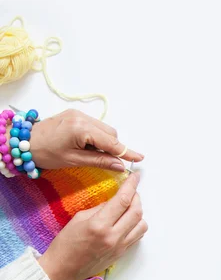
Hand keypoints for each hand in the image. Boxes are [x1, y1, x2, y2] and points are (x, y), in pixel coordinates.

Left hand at [28, 109, 143, 170]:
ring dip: (104, 141)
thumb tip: (120, 166)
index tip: (139, 158)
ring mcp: (79, 113)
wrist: (22, 143)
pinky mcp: (75, 114)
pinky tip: (86, 145)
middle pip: (110, 133)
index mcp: (81, 128)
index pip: (110, 142)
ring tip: (91, 153)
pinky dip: (96, 136)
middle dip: (113, 147)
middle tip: (109, 161)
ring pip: (104, 129)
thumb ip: (99, 161)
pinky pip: (95, 125)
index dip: (125, 151)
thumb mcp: (73, 161)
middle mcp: (82, 117)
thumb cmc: (45, 154)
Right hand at [38, 173, 146, 279]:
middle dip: (137, 197)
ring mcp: (119, 246)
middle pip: (137, 211)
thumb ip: (101, 207)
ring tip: (129, 207)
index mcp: (99, 225)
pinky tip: (127, 221)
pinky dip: (136, 225)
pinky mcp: (121, 253)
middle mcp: (113, 236)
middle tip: (131, 191)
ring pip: (142, 224)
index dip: (131, 185)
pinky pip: (138, 236)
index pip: (123, 200)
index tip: (136, 176)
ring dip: (138, 212)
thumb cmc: (65, 244)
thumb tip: (116, 200)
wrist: (61, 271)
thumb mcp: (79, 218)